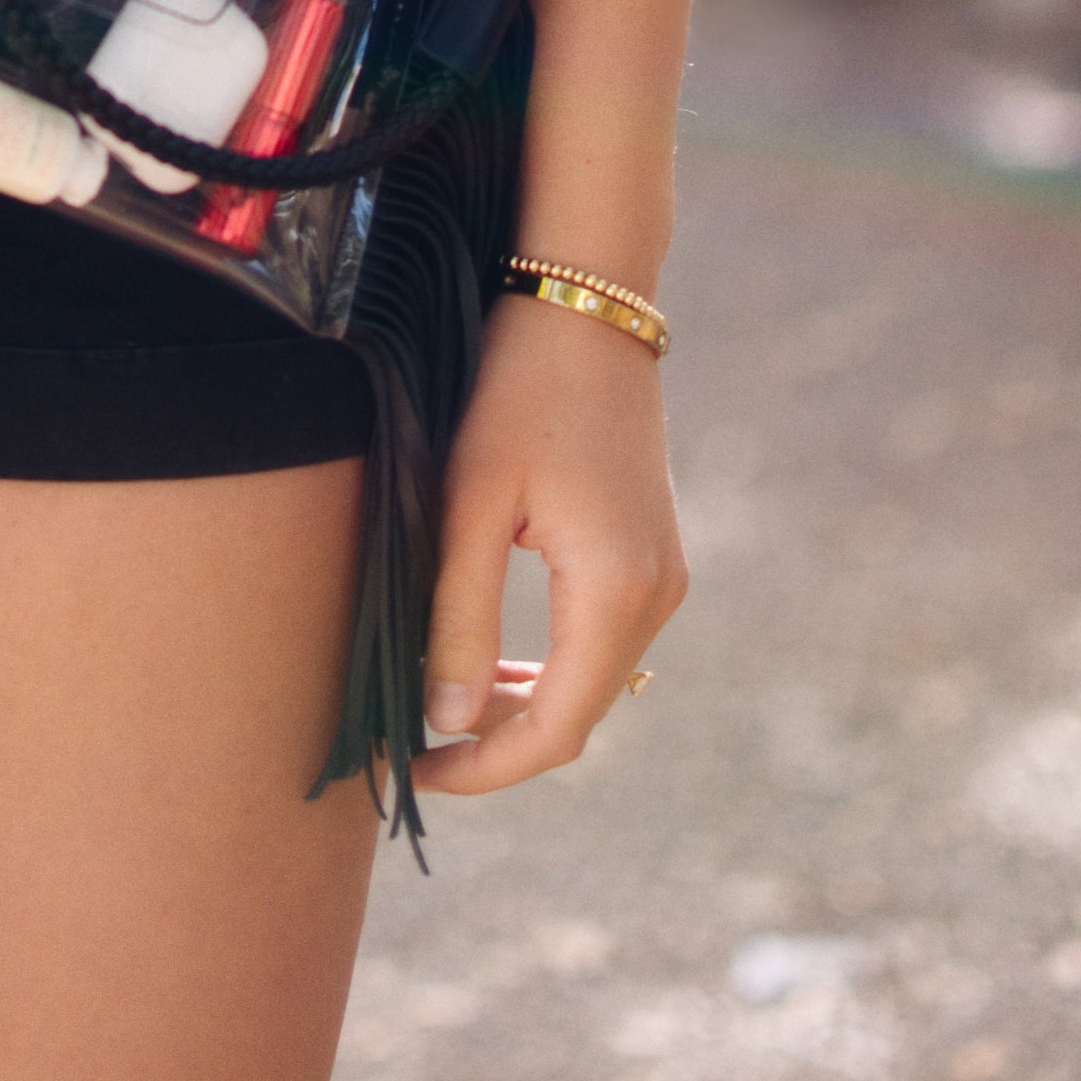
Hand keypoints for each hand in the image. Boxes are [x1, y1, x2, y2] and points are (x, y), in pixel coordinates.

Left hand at [413, 288, 685, 796]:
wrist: (588, 305)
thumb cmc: (519, 391)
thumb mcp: (471, 503)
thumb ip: (461, 616)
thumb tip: (449, 718)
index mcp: (616, 592)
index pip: (554, 729)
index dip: (485, 768)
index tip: (418, 775)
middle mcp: (657, 598)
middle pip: (579, 715)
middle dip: (498, 742)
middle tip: (417, 747)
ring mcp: (664, 578)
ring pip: (592, 682)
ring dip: (523, 705)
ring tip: (444, 707)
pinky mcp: (653, 557)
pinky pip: (601, 641)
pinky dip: (550, 664)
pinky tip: (495, 661)